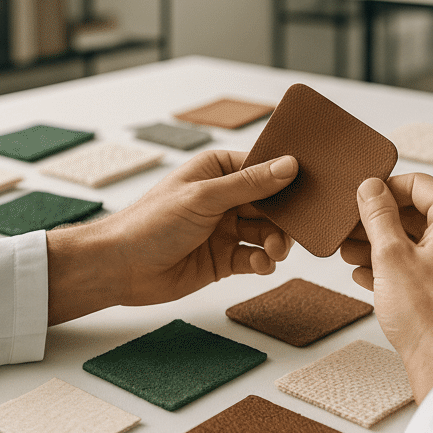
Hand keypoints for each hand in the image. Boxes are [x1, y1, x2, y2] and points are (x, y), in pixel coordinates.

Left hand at [44, 150, 295, 324]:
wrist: (121, 268)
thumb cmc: (151, 223)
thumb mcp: (204, 198)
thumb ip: (249, 184)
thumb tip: (289, 165)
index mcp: (217, 170)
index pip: (263, 168)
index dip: (287, 178)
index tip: (312, 188)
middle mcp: (224, 197)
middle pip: (271, 203)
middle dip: (284, 217)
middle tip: (295, 230)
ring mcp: (225, 229)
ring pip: (267, 232)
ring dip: (275, 242)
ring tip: (273, 252)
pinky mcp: (224, 258)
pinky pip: (255, 257)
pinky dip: (262, 261)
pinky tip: (259, 265)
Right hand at [340, 174, 432, 402]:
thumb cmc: (431, 318)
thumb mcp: (391, 256)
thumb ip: (378, 216)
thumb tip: (371, 189)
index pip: (421, 185)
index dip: (388, 187)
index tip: (364, 196)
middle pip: (419, 216)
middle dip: (380, 222)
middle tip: (351, 228)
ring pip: (419, 245)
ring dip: (383, 246)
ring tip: (351, 253)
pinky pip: (424, 269)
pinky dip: (397, 268)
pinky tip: (367, 276)